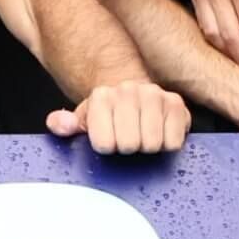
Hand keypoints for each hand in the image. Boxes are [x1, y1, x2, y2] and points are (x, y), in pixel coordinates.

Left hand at [49, 81, 190, 155]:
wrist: (134, 97)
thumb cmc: (107, 117)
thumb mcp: (81, 122)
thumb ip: (63, 125)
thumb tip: (63, 124)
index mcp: (100, 96)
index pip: (103, 143)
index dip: (106, 148)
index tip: (108, 140)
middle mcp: (127, 90)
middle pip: (130, 145)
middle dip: (128, 148)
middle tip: (127, 138)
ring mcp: (154, 94)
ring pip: (152, 144)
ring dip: (148, 147)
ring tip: (142, 135)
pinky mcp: (176, 103)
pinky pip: (173, 142)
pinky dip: (167, 144)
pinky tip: (160, 133)